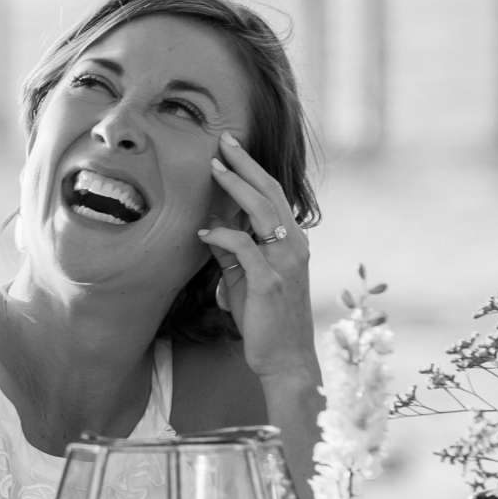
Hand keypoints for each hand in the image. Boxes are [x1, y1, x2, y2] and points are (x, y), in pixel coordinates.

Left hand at [196, 133, 317, 382]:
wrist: (284, 358)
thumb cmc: (264, 318)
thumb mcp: (245, 278)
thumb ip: (233, 252)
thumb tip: (211, 227)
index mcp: (291, 241)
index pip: (272, 195)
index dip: (252, 168)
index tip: (230, 146)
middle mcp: (294, 245)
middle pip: (270, 193)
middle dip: (245, 164)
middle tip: (224, 139)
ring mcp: (284, 262)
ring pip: (262, 212)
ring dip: (236, 187)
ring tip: (214, 167)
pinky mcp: (270, 281)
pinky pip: (245, 247)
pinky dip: (223, 236)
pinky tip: (203, 233)